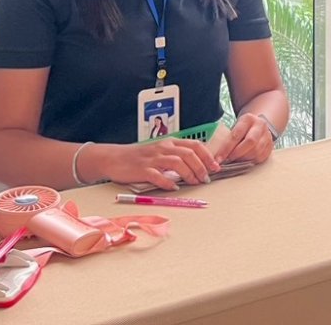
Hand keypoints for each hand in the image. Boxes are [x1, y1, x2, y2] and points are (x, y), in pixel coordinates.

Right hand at [88, 138, 218, 190]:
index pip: (194, 145)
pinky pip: (158, 175)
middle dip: (201, 166)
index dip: (207, 156)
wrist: (115, 158)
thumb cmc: (139, 157)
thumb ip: (176, 156)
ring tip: (194, 183)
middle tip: (206, 178)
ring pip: (176, 163)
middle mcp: (163, 148)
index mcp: (170, 143)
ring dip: (189, 174)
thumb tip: (196, 166)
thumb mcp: (160, 152)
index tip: (215, 166)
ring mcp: (153, 158)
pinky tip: (174, 188)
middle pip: (188, 154)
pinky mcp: (142, 169)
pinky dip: (168, 182)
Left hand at [215, 112, 276, 164]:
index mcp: (248, 119)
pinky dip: (251, 161)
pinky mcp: (270, 146)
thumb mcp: (234, 127)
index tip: (218, 159)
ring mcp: (267, 135)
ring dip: (244, 159)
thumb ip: (227, 138)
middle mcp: (260, 126)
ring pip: (256, 151)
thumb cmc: (242, 128)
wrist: (257, 124)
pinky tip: (244, 161)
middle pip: (250, 142)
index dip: (226, 149)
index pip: (236, 135)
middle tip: (228, 161)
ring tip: (235, 161)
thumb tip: (216, 156)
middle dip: (237, 154)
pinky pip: (261, 157)